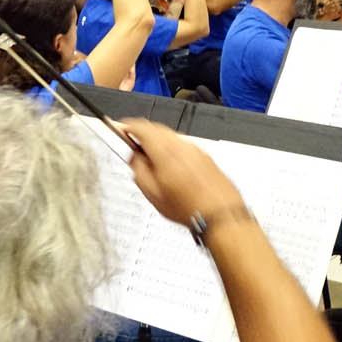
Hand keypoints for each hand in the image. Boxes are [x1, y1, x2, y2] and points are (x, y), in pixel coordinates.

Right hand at [121, 119, 245, 225]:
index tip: (121, 129)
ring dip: (158, 143)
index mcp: (165, 151)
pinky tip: (172, 169)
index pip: (141, 127)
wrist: (220, 214)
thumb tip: (133, 157)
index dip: (127, 126)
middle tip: (133, 146)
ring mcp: (195, 149)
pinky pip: (183, 146)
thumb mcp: (152, 193)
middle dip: (142, 134)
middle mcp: (181, 145)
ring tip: (153, 162)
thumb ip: (138, 170)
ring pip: (171, 137)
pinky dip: (173, 150)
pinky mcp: (205, 156)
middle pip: (156, 129)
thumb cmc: (189, 208)